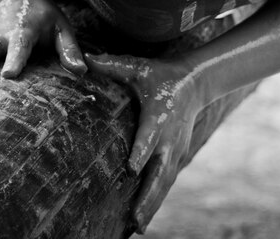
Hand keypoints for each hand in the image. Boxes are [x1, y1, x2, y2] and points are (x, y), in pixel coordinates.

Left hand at [85, 53, 205, 233]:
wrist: (196, 82)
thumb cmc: (161, 74)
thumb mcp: (138, 66)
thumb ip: (112, 65)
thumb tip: (84, 58)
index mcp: (158, 116)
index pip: (149, 136)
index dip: (142, 152)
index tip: (132, 169)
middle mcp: (168, 138)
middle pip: (159, 171)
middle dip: (148, 196)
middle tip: (135, 219)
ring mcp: (174, 150)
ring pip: (164, 182)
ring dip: (152, 205)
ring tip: (138, 227)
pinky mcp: (175, 156)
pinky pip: (165, 182)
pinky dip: (156, 201)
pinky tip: (143, 219)